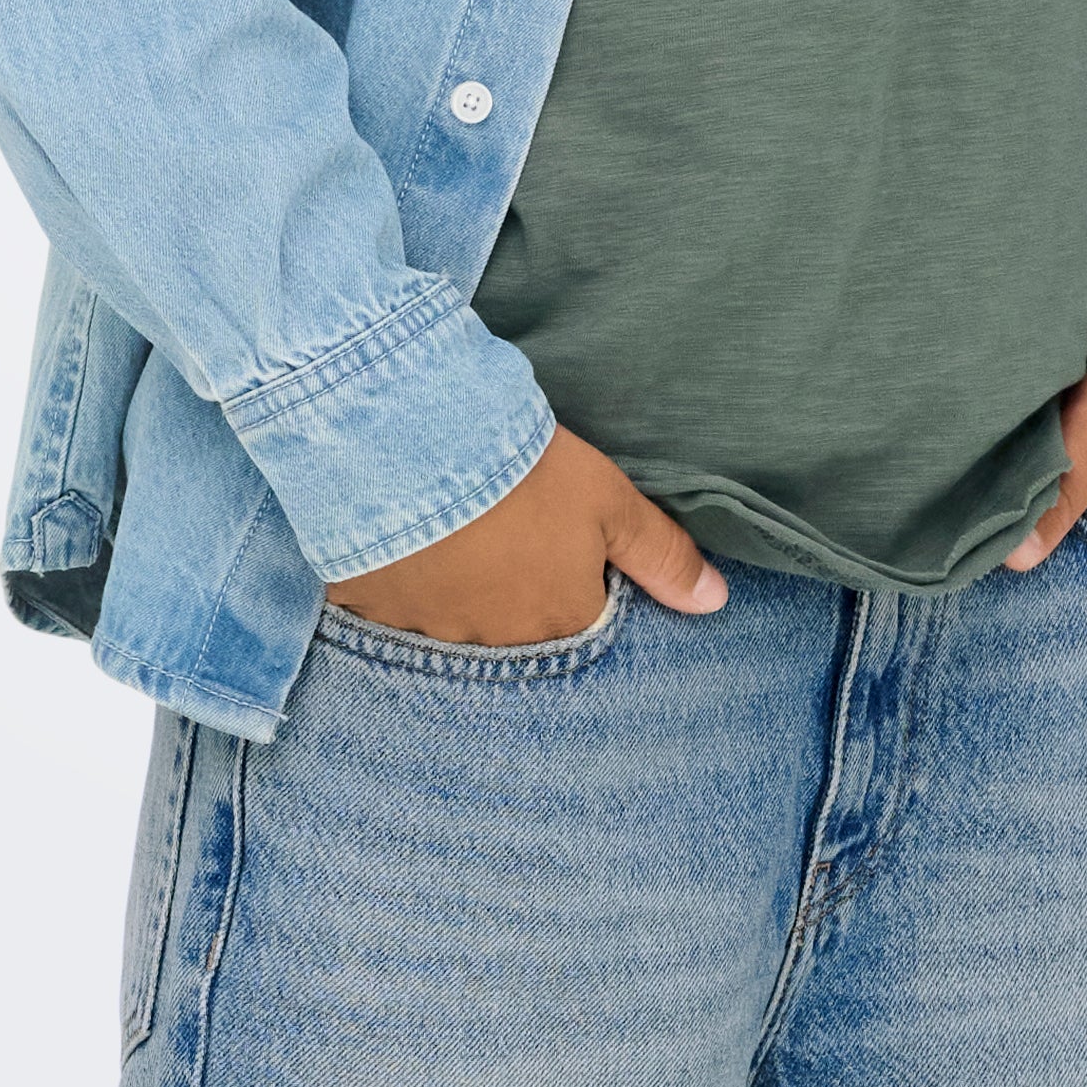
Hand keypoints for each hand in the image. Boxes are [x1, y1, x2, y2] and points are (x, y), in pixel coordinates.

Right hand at [324, 422, 729, 646]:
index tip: (557, 531)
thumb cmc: (523, 470)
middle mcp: (496, 645)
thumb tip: (715, 602)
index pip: (581, 617)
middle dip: (514, 585)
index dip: (572, 571)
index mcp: (559, 623)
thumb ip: (662, 554)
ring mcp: (429, 631)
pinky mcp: (371, 609)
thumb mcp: (608, 501)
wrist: (409, 440)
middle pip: (516, 624)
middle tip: (503, 524)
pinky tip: (404, 535)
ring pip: (453, 617)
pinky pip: (394, 604)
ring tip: (452, 524)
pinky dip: (402, 576)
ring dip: (457, 583)